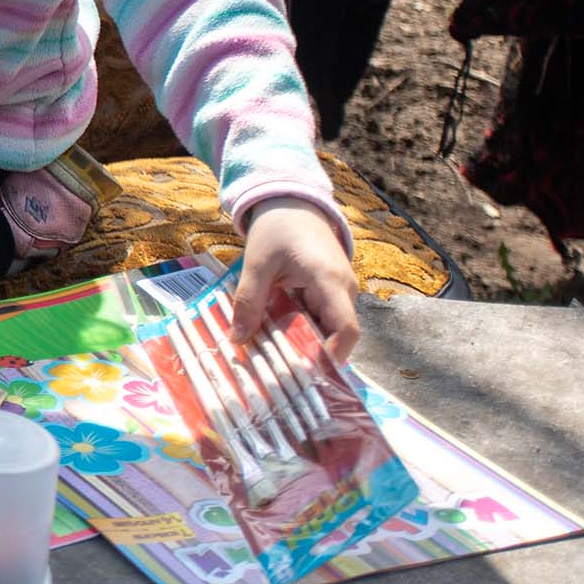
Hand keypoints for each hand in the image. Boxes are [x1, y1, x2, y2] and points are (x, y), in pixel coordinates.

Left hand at [232, 200, 359, 362]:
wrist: (293, 204)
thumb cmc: (277, 229)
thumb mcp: (256, 263)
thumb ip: (248, 300)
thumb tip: (237, 339)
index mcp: (329, 279)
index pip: (346, 327)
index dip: (334, 354)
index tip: (310, 374)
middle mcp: (343, 290)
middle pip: (336, 334)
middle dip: (311, 357)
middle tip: (280, 378)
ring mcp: (340, 292)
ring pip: (327, 329)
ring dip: (304, 346)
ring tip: (274, 364)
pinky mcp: (331, 294)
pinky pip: (321, 319)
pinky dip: (302, 331)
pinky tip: (277, 342)